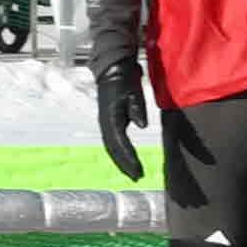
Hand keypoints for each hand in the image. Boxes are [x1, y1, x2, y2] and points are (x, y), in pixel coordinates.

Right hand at [94, 58, 145, 184]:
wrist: (112, 69)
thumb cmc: (125, 80)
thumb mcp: (133, 92)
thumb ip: (137, 109)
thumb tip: (141, 125)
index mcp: (111, 118)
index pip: (120, 143)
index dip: (129, 158)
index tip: (139, 170)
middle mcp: (105, 124)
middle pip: (114, 150)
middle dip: (125, 164)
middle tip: (138, 177)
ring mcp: (105, 123)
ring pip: (112, 148)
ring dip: (121, 162)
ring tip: (134, 173)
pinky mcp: (108, 122)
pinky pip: (113, 142)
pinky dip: (120, 153)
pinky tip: (127, 160)